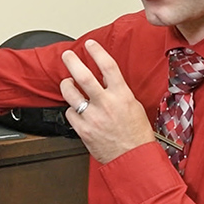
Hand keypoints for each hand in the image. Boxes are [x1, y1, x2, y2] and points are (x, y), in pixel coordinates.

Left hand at [59, 39, 153, 163]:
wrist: (132, 159)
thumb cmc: (136, 135)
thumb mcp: (134, 106)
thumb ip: (119, 92)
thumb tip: (107, 81)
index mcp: (122, 95)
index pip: (108, 66)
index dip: (97, 52)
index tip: (90, 44)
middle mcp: (106, 103)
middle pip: (83, 76)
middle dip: (72, 62)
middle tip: (67, 55)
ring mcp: (93, 116)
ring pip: (70, 93)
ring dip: (66, 85)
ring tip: (68, 83)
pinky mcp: (83, 129)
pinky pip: (69, 113)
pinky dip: (71, 110)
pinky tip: (77, 111)